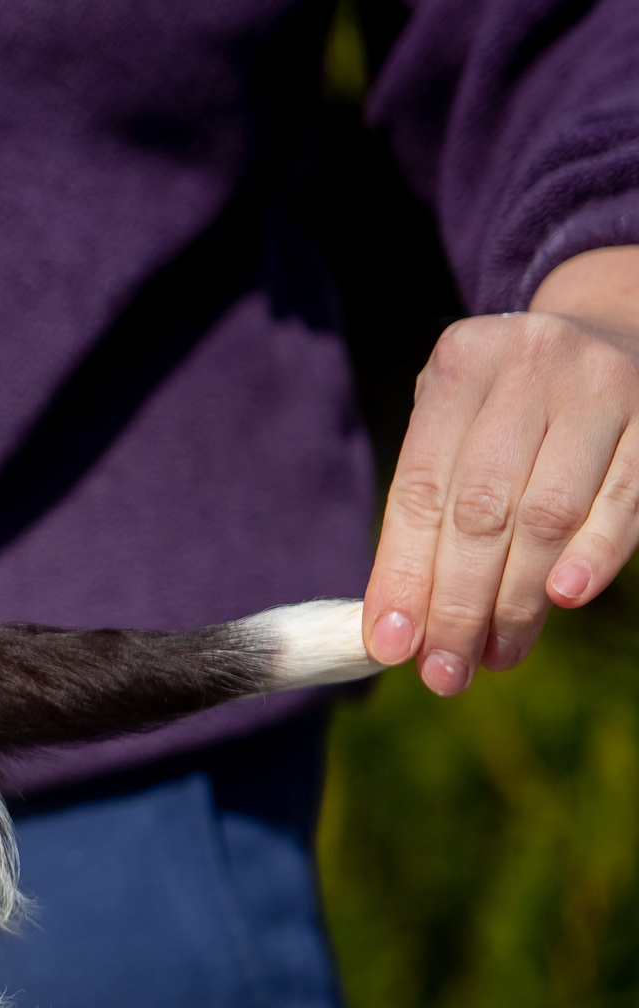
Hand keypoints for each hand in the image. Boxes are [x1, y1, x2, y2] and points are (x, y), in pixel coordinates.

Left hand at [363, 244, 638, 692]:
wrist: (610, 335)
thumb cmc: (509, 406)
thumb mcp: (457, 426)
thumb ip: (427, 508)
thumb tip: (399, 623)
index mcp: (459, 366)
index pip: (419, 490)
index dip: (402, 575)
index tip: (390, 646)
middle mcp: (527, 366)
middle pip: (481, 510)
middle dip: (458, 603)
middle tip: (445, 672)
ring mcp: (597, 389)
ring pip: (548, 514)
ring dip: (517, 599)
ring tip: (495, 655)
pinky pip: (622, 500)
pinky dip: (593, 554)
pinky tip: (563, 600)